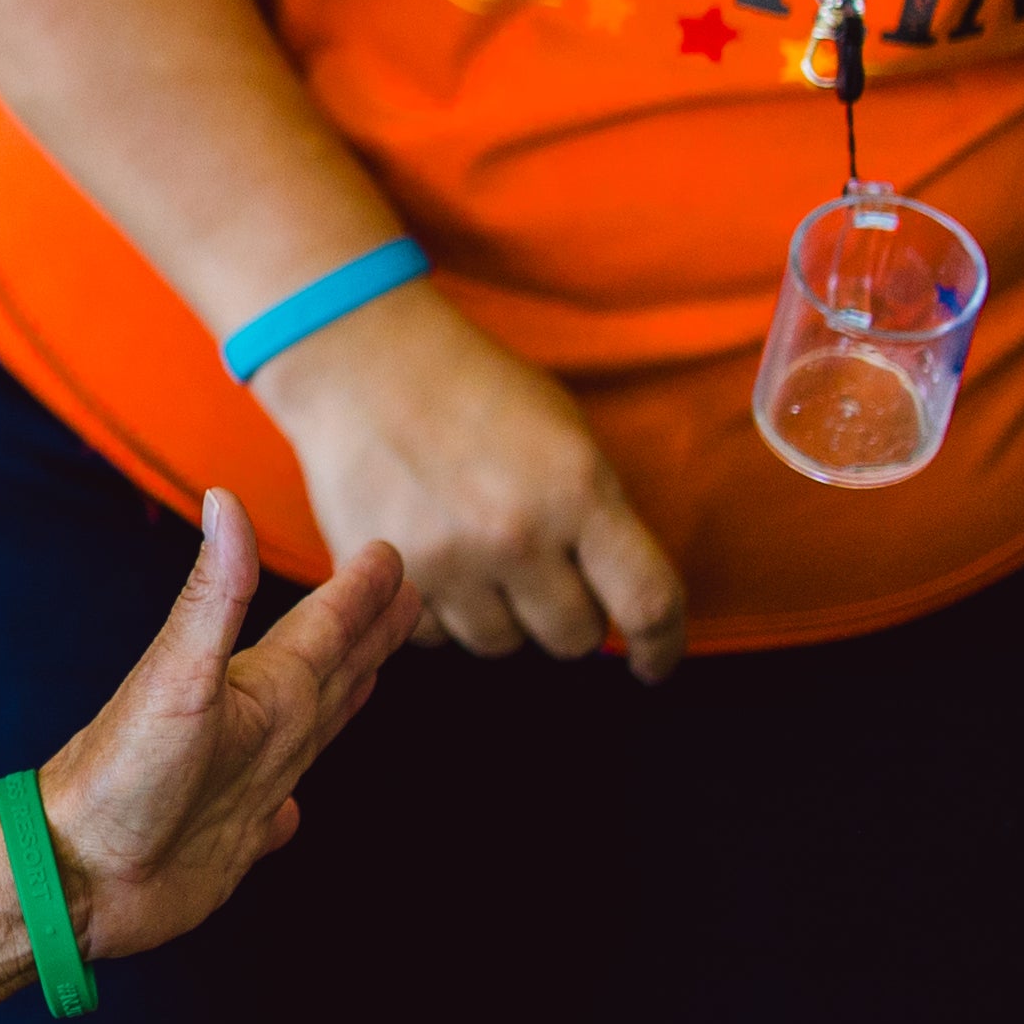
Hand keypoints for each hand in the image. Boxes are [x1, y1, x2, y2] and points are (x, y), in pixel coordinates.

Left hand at [33, 490, 418, 958]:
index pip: (321, 629)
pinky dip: (292, 807)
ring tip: (375, 670)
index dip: (359, 595)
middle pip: (328, 668)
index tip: (392, 554)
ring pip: (312, 730)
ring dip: (345, 698)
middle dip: (368, 632)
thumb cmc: (123, 771)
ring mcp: (242, 785)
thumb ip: (214, 595)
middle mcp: (254, 730)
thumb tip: (226, 498)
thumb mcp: (178, 674)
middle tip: (409, 593)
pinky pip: (275, 815)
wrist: (76, 869)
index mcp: (253, 689)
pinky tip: (295, 807)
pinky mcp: (231, 841)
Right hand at [260, 280, 692, 677]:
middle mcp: (514, 535)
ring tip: (480, 558)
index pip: (647, 603)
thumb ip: (600, 516)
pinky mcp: (386, 571)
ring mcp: (445, 560)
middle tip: (547, 576)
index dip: (663, 645)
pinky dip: (440, 611)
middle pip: (574, 638)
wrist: (361, 360)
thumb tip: (621, 595)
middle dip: (571, 615)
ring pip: (501, 644)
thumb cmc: (475, 388)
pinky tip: (434, 560)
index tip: (656, 663)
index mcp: (577, 491)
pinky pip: (433, 635)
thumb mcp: (567, 435)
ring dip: (503, 615)